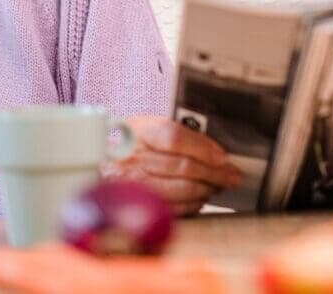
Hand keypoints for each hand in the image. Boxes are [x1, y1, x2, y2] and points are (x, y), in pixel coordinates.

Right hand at [104, 115, 241, 216]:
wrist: (100, 164)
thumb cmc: (131, 142)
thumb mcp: (148, 125)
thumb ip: (177, 132)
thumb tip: (213, 148)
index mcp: (141, 131)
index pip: (176, 138)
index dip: (203, 148)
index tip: (223, 156)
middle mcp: (136, 158)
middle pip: (184, 167)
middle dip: (215, 173)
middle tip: (232, 175)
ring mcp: (136, 184)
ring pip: (182, 189)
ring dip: (207, 188)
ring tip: (219, 185)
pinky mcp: (139, 204)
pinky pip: (174, 207)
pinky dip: (194, 203)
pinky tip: (202, 197)